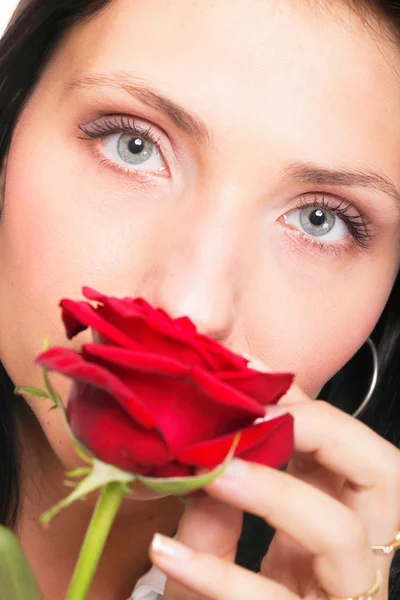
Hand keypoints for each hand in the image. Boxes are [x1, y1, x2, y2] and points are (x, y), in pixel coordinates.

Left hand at [149, 384, 399, 598]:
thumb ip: (219, 500)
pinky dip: (219, 574)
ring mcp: (339, 597)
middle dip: (324, 430)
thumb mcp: (217, 541)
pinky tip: (166, 550)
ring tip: (215, 470)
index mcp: (335, 520)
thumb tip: (213, 443)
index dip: (311, 409)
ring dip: (275, 490)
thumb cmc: (213, 599)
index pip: (350, 449)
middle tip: (259, 413)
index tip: (256, 376)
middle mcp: (354, 558)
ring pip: (343, 535)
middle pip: (384, 476)